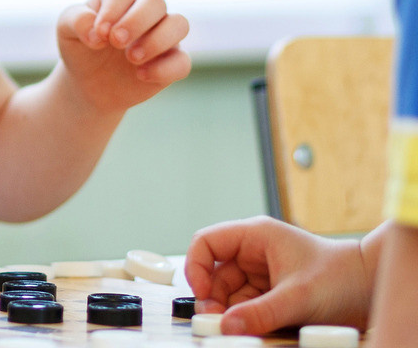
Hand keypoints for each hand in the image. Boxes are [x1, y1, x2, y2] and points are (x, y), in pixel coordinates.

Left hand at [56, 0, 189, 113]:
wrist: (89, 83)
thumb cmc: (80, 47)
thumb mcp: (66, 30)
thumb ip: (75, 20)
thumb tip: (95, 32)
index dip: (112, 10)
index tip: (99, 33)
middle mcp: (145, 10)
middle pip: (155, 1)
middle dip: (136, 21)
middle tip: (116, 42)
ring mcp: (162, 34)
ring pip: (179, 24)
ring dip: (157, 40)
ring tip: (131, 58)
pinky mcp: (172, 61)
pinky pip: (182, 62)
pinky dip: (165, 69)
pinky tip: (140, 75)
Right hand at [184, 215, 370, 334]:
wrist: (368, 287)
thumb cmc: (338, 276)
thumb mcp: (296, 296)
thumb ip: (260, 312)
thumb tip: (227, 325)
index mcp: (254, 235)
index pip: (207, 243)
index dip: (197, 266)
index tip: (201, 294)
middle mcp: (253, 251)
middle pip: (216, 274)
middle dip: (214, 299)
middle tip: (217, 323)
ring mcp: (261, 272)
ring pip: (231, 293)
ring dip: (231, 312)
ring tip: (237, 330)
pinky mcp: (270, 292)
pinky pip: (248, 306)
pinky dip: (247, 319)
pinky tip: (253, 330)